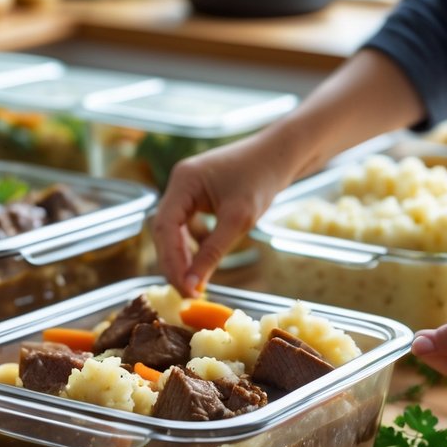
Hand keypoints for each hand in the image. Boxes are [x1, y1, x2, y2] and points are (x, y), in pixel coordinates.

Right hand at [152, 129, 299, 296]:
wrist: (282, 154)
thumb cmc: (262, 179)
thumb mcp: (238, 220)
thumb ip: (212, 253)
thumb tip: (193, 285)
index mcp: (183, 182)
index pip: (164, 227)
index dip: (171, 261)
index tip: (185, 289)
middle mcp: (179, 183)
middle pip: (164, 230)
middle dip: (174, 263)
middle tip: (188, 292)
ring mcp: (187, 188)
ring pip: (174, 230)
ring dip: (181, 256)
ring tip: (192, 282)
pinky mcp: (198, 194)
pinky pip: (186, 224)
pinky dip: (191, 245)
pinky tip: (201, 262)